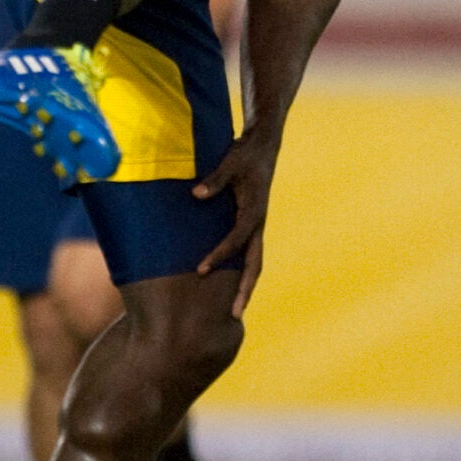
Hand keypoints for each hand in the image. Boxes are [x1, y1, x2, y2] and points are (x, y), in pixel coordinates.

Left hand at [192, 125, 280, 315]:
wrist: (264, 145)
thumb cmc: (245, 153)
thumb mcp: (230, 161)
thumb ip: (215, 179)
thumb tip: (197, 195)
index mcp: (254, 211)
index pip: (236, 240)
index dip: (219, 255)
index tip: (201, 269)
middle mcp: (258, 224)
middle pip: (254, 264)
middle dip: (245, 290)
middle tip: (234, 315)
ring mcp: (256, 227)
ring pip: (253, 263)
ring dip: (245, 286)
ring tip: (234, 312)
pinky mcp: (251, 225)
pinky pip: (247, 254)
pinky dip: (240, 272)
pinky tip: (229, 286)